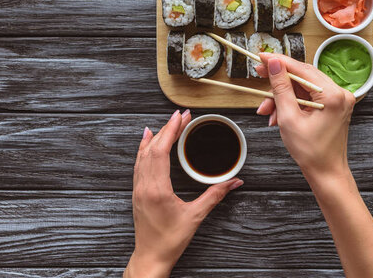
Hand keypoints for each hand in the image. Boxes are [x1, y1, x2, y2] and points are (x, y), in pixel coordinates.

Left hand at [124, 110, 243, 277]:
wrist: (151, 257)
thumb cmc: (170, 240)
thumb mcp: (195, 216)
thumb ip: (215, 195)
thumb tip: (234, 182)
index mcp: (156, 189)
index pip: (161, 150)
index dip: (171, 130)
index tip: (181, 117)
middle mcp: (143, 186)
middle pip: (152, 148)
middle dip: (167, 128)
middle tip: (181, 115)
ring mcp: (138, 189)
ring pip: (143, 155)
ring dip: (156, 136)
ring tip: (167, 123)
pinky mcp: (138, 192)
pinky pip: (139, 164)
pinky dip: (144, 149)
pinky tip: (147, 141)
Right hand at [255, 53, 355, 180]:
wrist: (326, 173)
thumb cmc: (311, 152)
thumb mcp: (289, 118)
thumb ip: (281, 88)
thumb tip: (274, 64)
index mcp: (333, 95)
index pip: (301, 69)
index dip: (279, 62)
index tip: (262, 56)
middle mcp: (339, 93)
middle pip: (302, 76)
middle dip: (278, 81)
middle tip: (259, 76)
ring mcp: (338, 100)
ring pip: (303, 87)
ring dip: (282, 96)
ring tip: (267, 111)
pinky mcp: (333, 106)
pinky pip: (308, 96)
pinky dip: (292, 103)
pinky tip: (278, 115)